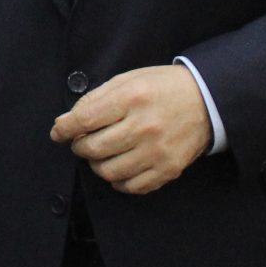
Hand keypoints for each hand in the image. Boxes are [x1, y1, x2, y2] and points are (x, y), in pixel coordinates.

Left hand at [50, 63, 212, 195]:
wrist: (207, 100)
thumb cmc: (162, 87)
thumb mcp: (128, 80)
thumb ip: (95, 99)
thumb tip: (66, 121)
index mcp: (132, 99)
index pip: (85, 120)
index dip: (65, 128)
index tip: (59, 132)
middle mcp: (144, 127)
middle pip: (93, 148)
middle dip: (79, 146)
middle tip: (82, 141)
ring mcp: (157, 151)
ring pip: (108, 171)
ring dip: (97, 164)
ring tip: (101, 153)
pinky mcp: (168, 169)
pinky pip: (131, 186)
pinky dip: (118, 180)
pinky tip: (119, 166)